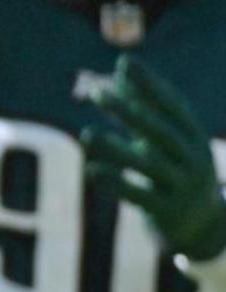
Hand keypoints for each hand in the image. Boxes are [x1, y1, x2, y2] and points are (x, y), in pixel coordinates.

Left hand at [83, 55, 225, 260]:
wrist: (204, 229)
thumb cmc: (177, 172)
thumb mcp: (166, 140)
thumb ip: (145, 107)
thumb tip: (122, 67)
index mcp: (194, 138)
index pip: (174, 107)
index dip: (150, 85)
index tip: (125, 62)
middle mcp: (194, 161)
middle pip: (161, 133)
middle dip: (129, 111)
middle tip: (97, 93)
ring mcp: (184, 188)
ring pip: (149, 165)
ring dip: (116, 150)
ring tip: (86, 134)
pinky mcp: (168, 212)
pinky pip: (140, 196)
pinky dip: (116, 183)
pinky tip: (92, 171)